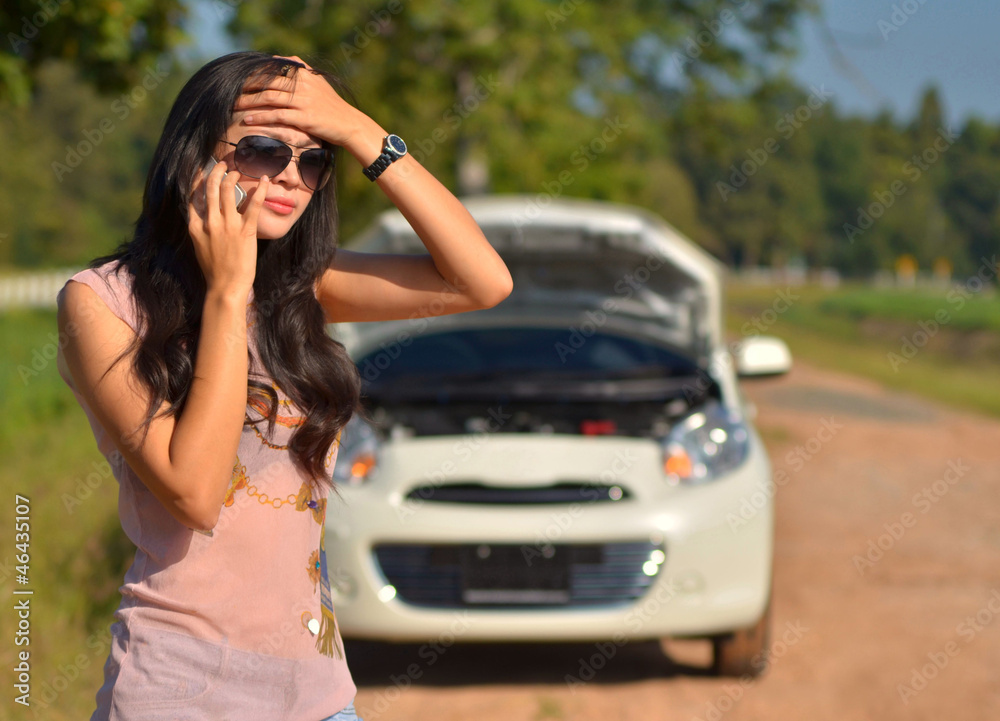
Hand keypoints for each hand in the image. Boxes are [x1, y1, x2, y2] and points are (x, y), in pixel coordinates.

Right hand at [187, 159, 269, 293]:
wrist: (225, 287)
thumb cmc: (214, 271)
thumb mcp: (200, 247)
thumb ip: (201, 229)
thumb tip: (204, 216)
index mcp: (196, 226)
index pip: (193, 196)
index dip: (198, 180)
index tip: (203, 170)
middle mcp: (210, 222)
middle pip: (210, 187)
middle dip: (216, 171)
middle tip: (224, 164)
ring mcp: (227, 225)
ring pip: (227, 190)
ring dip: (233, 176)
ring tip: (240, 171)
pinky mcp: (245, 231)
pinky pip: (254, 205)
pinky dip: (260, 190)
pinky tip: (265, 181)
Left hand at [233, 55, 366, 147]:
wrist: (349, 124)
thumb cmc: (331, 105)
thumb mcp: (318, 82)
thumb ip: (300, 69)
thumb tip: (279, 58)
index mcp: (305, 74)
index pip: (274, 69)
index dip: (255, 73)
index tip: (240, 78)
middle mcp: (303, 85)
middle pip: (268, 83)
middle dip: (247, 87)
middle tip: (231, 91)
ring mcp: (304, 101)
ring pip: (269, 98)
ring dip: (249, 102)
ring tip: (234, 105)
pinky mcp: (304, 118)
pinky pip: (276, 116)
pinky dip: (260, 118)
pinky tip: (248, 120)